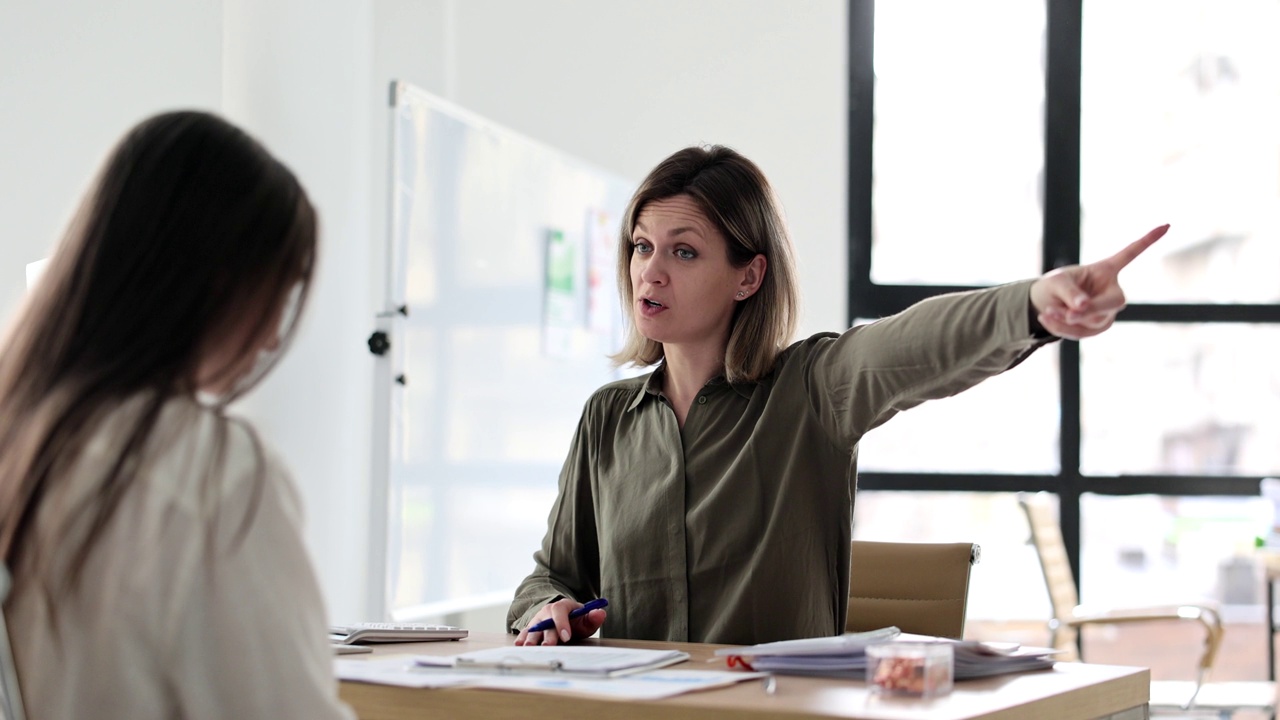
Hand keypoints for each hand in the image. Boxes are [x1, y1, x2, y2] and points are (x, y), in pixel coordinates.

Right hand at [514, 598, 606, 645]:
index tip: (566, 636)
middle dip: (547, 635)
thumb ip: (593, 617)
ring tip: (530, 648)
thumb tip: (600, 612)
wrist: (564, 618)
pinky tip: (519, 645)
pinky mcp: (531, 629)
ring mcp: (538, 620)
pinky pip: (525, 632)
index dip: (562, 623)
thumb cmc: (576, 621)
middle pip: (546, 623)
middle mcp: (547, 612)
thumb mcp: (586, 619)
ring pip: (533, 629)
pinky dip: (521, 638)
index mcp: (562, 607)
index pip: (560, 611)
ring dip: (531, 638)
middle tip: (548, 646)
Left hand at [1029, 224, 1167, 339]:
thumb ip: (1069, 292)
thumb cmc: (1055, 286)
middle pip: (1112, 302)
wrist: (1045, 303)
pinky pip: (1083, 333)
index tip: (1167, 224)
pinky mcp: (1098, 327)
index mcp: (1106, 271)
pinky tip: (1045, 318)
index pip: (1130, 254)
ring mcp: (1108, 312)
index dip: (1147, 241)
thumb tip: (1082, 307)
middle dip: (1089, 310)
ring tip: (1048, 311)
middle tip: (1068, 314)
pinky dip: (1062, 328)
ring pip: (1095, 321)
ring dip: (1068, 319)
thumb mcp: (1056, 282)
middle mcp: (1113, 291)